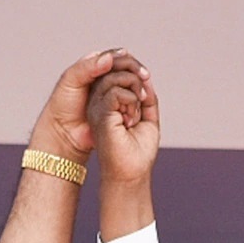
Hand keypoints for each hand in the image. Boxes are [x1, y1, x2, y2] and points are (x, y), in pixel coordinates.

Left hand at [26, 48, 145, 163]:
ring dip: (139, 85)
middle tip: (145, 76)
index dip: (126, 60)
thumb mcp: (70, 80)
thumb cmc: (62, 105)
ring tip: (143, 89)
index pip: (114, 57)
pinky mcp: (115, 107)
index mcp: (93, 66)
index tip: (133, 66)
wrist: (63, 131)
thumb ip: (87, 67)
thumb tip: (108, 58)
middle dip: (136, 71)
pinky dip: (136, 99)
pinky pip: (130, 100)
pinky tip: (141, 101)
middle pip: (125, 68)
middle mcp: (104, 77)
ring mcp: (111, 92)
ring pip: (130, 83)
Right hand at [86, 56, 158, 185]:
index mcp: (106, 102)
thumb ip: (146, 97)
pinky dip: (131, 101)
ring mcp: (97, 108)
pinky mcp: (100, 114)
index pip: (116, 72)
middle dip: (137, 79)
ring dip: (135, 92)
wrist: (132, 173)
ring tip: (136, 114)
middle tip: (144, 100)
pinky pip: (117, 91)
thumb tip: (146, 76)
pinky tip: (131, 119)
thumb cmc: (138, 152)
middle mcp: (98, 103)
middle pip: (115, 69)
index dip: (134, 73)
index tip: (146, 94)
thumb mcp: (147, 117)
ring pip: (116, 77)